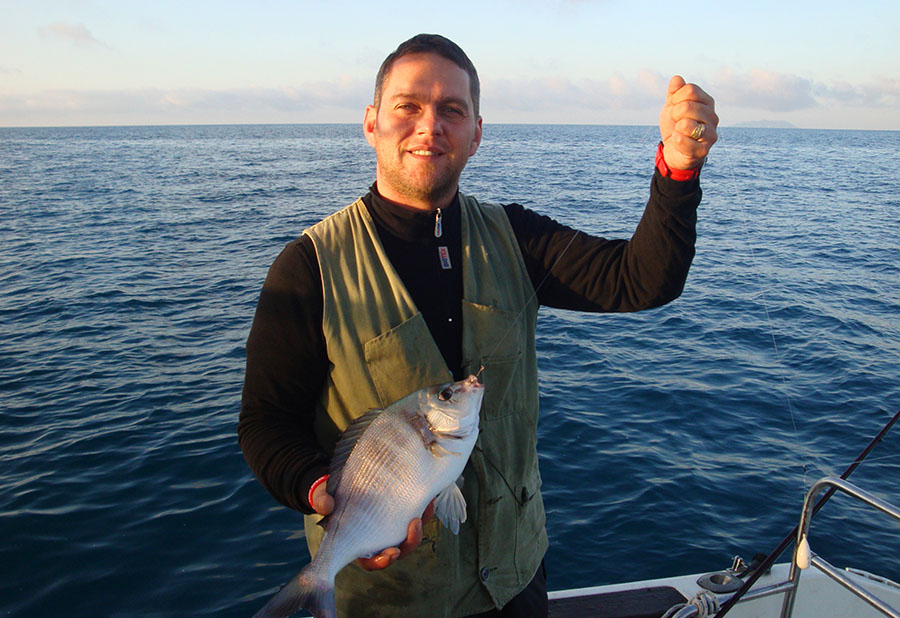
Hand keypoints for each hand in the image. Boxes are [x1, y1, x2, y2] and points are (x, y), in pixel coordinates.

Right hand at [311, 483, 434, 571]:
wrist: (339, 481)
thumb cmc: (329, 497)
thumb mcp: (322, 497)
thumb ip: (322, 501)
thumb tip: (326, 505)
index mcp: (358, 544)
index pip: (372, 562)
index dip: (383, 562)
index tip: (392, 553)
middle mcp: (377, 539)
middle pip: (400, 550)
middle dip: (410, 541)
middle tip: (415, 524)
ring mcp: (390, 526)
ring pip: (411, 533)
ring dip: (421, 523)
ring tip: (426, 505)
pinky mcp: (399, 511)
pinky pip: (416, 514)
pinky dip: (423, 507)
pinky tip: (427, 495)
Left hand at [659, 75, 717, 170]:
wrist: (673, 150)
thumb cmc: (675, 125)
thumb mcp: (672, 106)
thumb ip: (674, 92)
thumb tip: (677, 79)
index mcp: (707, 102)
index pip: (690, 90)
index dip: (676, 97)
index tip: (674, 106)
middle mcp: (713, 117)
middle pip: (687, 106)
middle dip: (674, 114)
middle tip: (676, 121)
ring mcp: (711, 134)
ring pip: (686, 124)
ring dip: (676, 128)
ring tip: (679, 132)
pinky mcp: (704, 151)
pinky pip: (682, 140)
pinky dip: (675, 141)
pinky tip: (679, 142)